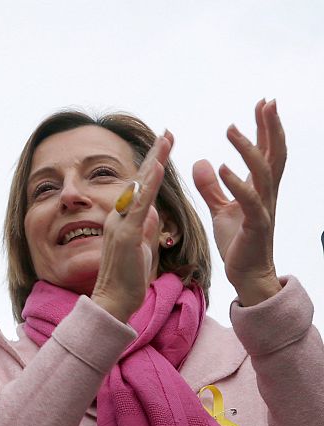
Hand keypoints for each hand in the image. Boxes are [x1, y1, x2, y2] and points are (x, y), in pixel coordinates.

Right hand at [92, 132, 173, 322]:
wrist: (113, 302)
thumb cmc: (128, 280)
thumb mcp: (143, 249)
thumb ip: (147, 229)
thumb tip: (154, 212)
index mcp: (124, 220)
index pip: (141, 187)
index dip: (153, 166)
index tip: (165, 146)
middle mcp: (119, 217)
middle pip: (139, 179)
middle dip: (155, 154)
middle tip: (168, 132)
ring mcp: (121, 224)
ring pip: (139, 186)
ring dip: (154, 161)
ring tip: (167, 140)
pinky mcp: (127, 234)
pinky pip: (140, 205)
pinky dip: (149, 184)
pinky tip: (158, 167)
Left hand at [193, 99, 284, 305]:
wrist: (245, 273)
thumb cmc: (237, 241)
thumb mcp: (220, 209)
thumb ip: (212, 187)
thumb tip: (201, 162)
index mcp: (259, 189)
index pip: (266, 151)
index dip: (265, 128)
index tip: (263, 103)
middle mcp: (266, 195)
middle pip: (274, 154)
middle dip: (271, 128)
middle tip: (267, 103)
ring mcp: (263, 209)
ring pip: (263, 173)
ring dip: (247, 149)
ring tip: (231, 129)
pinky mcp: (255, 225)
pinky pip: (249, 201)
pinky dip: (236, 183)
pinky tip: (223, 167)